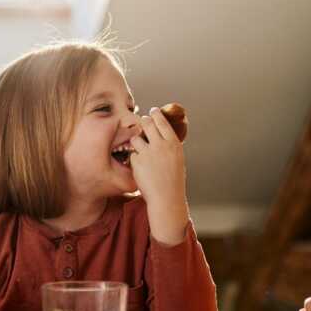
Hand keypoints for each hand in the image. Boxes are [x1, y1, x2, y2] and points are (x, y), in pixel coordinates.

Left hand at [130, 107, 189, 244]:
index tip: (153, 111)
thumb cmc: (174, 181)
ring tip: (140, 150)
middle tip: (142, 122)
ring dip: (136, 141)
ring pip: (136, 138)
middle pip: (147, 123)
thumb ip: (169, 146)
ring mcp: (148, 153)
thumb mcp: (177, 159)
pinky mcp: (137, 161)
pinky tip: (140, 167)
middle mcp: (161, 145)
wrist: (166, 198)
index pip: (162, 122)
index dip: (156, 114)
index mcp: (173, 144)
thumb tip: (162, 135)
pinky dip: (134, 158)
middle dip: (143, 121)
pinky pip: (132, 154)